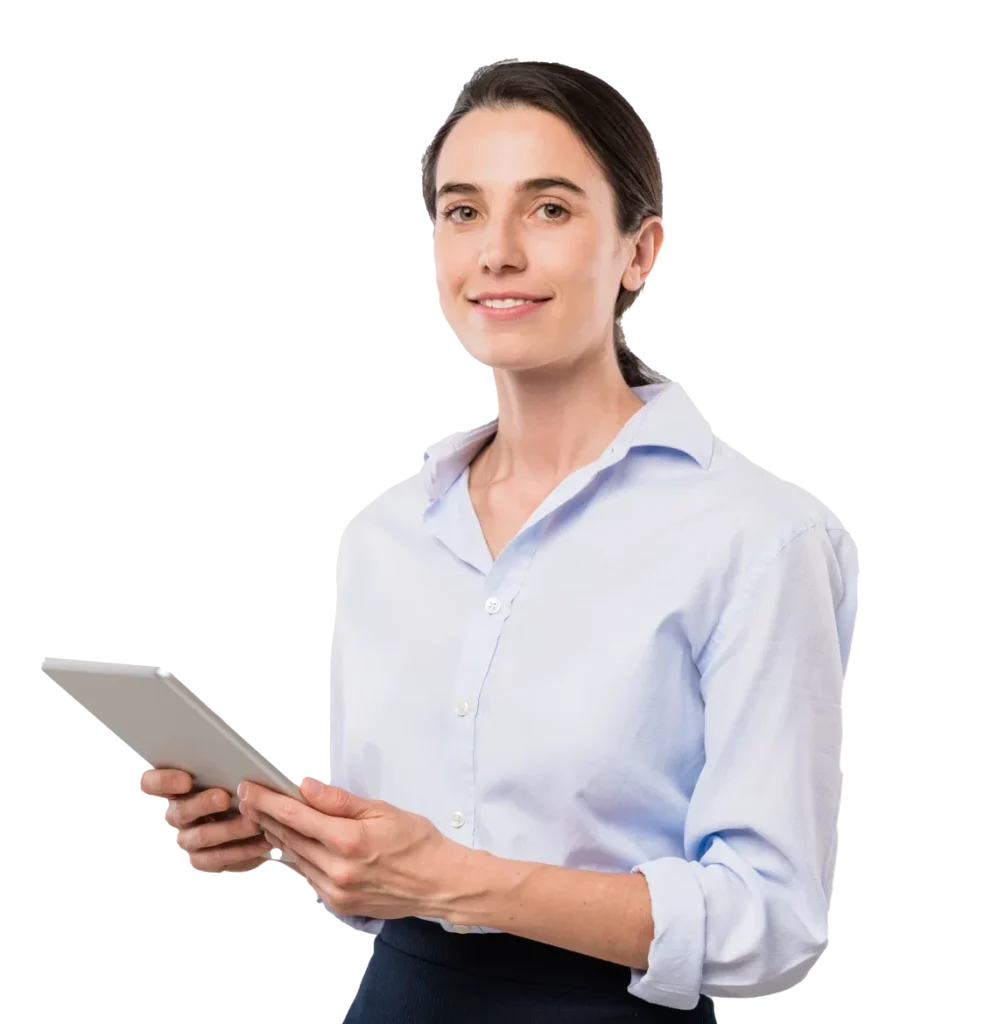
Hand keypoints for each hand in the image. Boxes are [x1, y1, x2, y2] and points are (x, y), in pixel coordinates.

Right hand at [140, 768, 272, 872]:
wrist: (254, 815)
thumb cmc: (237, 785)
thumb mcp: (228, 769)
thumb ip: (221, 762)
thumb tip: (230, 753)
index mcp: (175, 788)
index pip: (151, 783)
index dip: (164, 781)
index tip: (185, 780)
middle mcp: (177, 814)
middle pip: (179, 812)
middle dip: (203, 804)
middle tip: (224, 798)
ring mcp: (188, 838)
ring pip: (200, 837)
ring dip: (228, 830)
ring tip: (253, 823)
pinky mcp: (203, 859)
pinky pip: (218, 859)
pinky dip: (242, 851)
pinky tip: (261, 842)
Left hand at [238, 777, 469, 919]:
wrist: (438, 882)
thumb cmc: (417, 842)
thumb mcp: (382, 809)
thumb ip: (339, 801)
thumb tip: (306, 787)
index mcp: (349, 841)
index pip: (296, 816)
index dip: (268, 801)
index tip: (250, 789)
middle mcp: (338, 869)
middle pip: (290, 837)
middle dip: (265, 816)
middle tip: (249, 800)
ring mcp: (337, 891)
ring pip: (296, 858)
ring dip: (278, 837)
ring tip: (265, 818)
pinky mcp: (339, 904)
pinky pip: (309, 876)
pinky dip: (298, 857)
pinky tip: (293, 844)